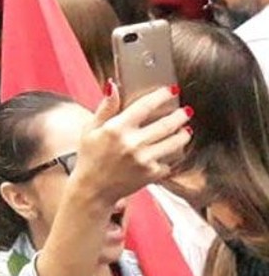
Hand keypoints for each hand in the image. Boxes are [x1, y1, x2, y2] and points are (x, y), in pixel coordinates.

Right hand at [73, 84, 191, 206]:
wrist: (93, 189)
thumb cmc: (90, 158)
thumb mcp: (90, 129)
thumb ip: (105, 107)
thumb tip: (112, 85)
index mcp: (117, 129)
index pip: (145, 106)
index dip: (161, 96)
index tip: (171, 91)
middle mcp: (133, 143)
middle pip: (167, 124)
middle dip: (180, 115)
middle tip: (186, 110)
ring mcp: (145, 160)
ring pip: (175, 142)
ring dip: (184, 134)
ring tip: (185, 130)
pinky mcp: (152, 174)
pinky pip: (170, 161)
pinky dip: (173, 155)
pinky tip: (171, 150)